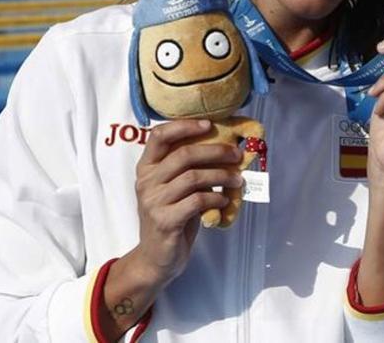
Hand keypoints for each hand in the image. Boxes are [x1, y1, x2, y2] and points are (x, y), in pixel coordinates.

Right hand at [127, 119, 243, 287]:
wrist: (156, 258)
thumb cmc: (172, 217)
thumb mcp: (175, 189)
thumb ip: (188, 169)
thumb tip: (226, 150)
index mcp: (146, 168)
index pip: (159, 136)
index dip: (185, 126)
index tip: (209, 124)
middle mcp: (146, 182)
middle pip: (184, 155)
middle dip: (215, 152)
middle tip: (236, 155)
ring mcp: (153, 202)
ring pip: (194, 177)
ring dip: (222, 176)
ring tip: (237, 180)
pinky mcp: (165, 221)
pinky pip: (197, 201)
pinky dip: (216, 199)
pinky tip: (224, 202)